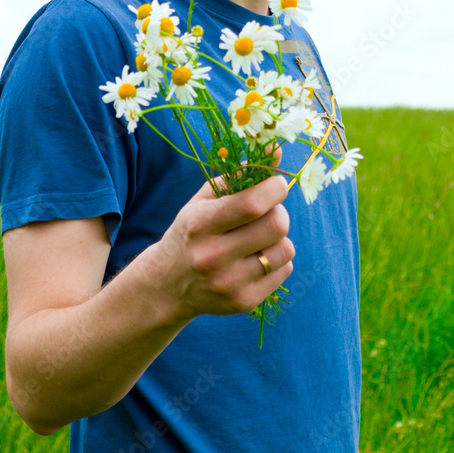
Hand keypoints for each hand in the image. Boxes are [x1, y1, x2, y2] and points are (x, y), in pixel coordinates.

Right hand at [148, 144, 294, 322]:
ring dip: (278, 239)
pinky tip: (255, 259)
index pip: (252, 204)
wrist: (168, 285)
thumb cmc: (191, 232)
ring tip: (259, 239)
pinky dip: (276, 260)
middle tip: (267, 213)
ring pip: (285, 249)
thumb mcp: (204, 200)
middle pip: (276, 226)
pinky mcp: (243, 302)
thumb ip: (239, 174)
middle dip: (279, 213)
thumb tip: (276, 150)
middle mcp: (212, 256)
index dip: (274, 189)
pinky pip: (285, 270)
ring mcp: (229, 283)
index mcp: (200, 224)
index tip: (276, 185)